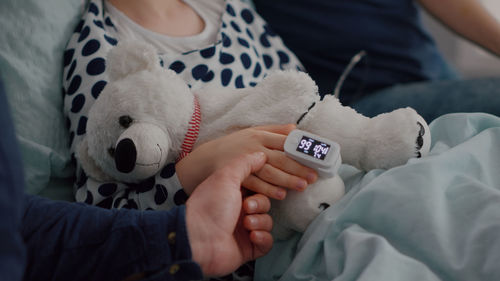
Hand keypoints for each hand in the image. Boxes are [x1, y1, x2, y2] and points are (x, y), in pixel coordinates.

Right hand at [176, 124, 317, 198]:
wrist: (205, 158)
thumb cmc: (233, 145)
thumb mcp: (252, 132)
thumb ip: (275, 130)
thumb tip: (296, 129)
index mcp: (260, 135)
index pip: (285, 142)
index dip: (301, 150)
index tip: (316, 158)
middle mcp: (254, 147)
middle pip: (280, 158)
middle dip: (298, 167)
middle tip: (313, 176)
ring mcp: (245, 162)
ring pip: (270, 171)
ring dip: (287, 179)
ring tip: (302, 186)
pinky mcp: (237, 176)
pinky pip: (255, 184)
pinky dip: (268, 190)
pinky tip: (281, 195)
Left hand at [186, 152, 273, 276]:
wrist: (198, 240)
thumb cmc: (209, 207)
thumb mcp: (226, 177)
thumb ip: (245, 164)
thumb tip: (261, 155)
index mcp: (231, 193)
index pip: (256, 187)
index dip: (262, 187)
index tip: (266, 185)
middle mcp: (237, 211)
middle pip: (264, 204)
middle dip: (259, 205)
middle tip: (246, 208)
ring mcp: (243, 230)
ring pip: (266, 222)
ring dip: (260, 222)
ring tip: (246, 224)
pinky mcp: (248, 248)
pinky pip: (266, 242)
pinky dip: (263, 238)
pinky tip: (252, 236)